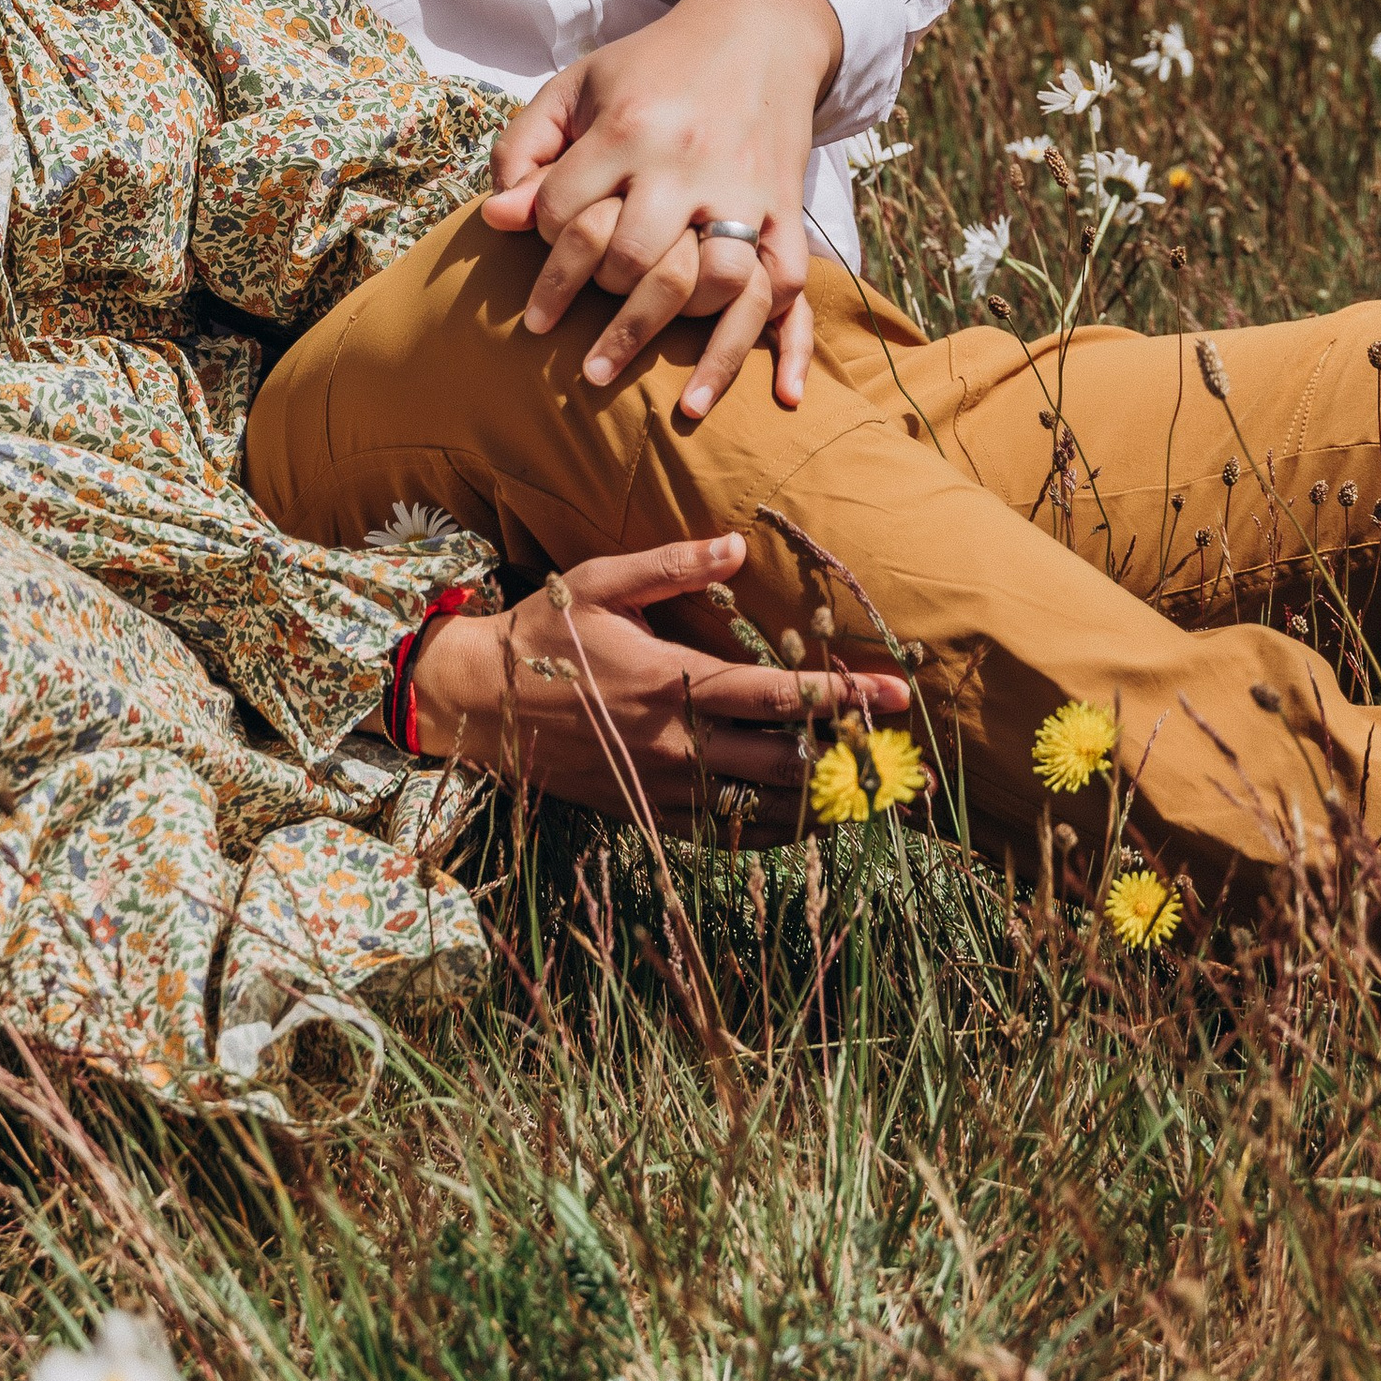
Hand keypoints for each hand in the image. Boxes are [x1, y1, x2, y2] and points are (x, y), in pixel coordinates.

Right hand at [408, 532, 906, 837]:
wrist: (480, 705)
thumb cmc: (544, 633)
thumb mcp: (599, 585)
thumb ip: (670, 566)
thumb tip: (737, 546)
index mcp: (671, 683)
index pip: (777, 696)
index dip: (842, 696)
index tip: (895, 693)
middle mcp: (676, 745)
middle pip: (787, 762)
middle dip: (850, 756)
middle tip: (900, 749)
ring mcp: (664, 788)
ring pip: (766, 809)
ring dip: (825, 801)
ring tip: (874, 788)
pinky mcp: (651, 816)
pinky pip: (729, 834)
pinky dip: (778, 829)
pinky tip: (809, 815)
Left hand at [481, 0, 842, 417]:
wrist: (758, 33)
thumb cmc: (651, 66)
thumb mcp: (577, 86)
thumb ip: (527, 149)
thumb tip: (498, 221)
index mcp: (629, 127)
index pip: (567, 213)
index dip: (544, 242)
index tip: (537, 261)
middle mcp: (688, 164)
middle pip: (633, 260)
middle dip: (593, 308)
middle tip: (564, 347)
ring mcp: (744, 192)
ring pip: (713, 284)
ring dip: (670, 334)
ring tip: (633, 379)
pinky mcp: (786, 211)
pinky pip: (789, 287)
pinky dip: (786, 345)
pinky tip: (778, 396)